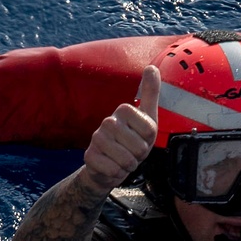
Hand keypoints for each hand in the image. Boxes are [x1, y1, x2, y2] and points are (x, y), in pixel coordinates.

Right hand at [79, 65, 159, 197]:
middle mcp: (108, 121)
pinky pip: (112, 170)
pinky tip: (112, 168)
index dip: (149, 139)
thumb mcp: (148, 118)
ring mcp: (96, 139)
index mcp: (123, 110)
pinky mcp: (89, 156)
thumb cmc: (132, 141)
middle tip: (132, 152)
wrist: (110, 166)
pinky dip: (116, 174)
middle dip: (140, 155)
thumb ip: (150, 93)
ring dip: (129, 165)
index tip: (142, 137)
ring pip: (126, 160)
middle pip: (139, 147)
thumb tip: (152, 66)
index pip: (149, 130)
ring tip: (123, 160)